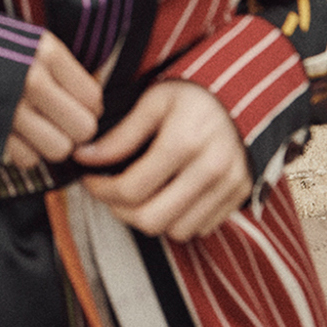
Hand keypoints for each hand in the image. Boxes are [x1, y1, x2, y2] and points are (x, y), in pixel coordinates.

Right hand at [3, 32, 102, 168]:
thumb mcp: (26, 42)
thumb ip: (60, 70)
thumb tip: (93, 107)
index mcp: (46, 52)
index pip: (93, 98)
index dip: (88, 107)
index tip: (72, 104)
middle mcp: (32, 80)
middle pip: (83, 129)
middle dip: (74, 131)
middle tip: (58, 124)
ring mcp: (10, 108)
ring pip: (58, 149)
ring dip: (49, 145)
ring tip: (35, 130)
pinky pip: (27, 160)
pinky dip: (23, 153)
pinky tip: (12, 135)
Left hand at [76, 80, 250, 240]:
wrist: (242, 96)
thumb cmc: (191, 96)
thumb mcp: (153, 102)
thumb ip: (120, 135)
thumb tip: (84, 157)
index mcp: (184, 142)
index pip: (130, 189)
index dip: (101, 189)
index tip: (90, 179)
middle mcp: (210, 169)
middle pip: (151, 219)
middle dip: (121, 210)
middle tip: (110, 192)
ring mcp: (228, 186)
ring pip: (176, 230)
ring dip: (151, 218)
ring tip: (139, 194)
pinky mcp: (239, 196)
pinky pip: (200, 228)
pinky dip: (178, 219)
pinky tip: (168, 195)